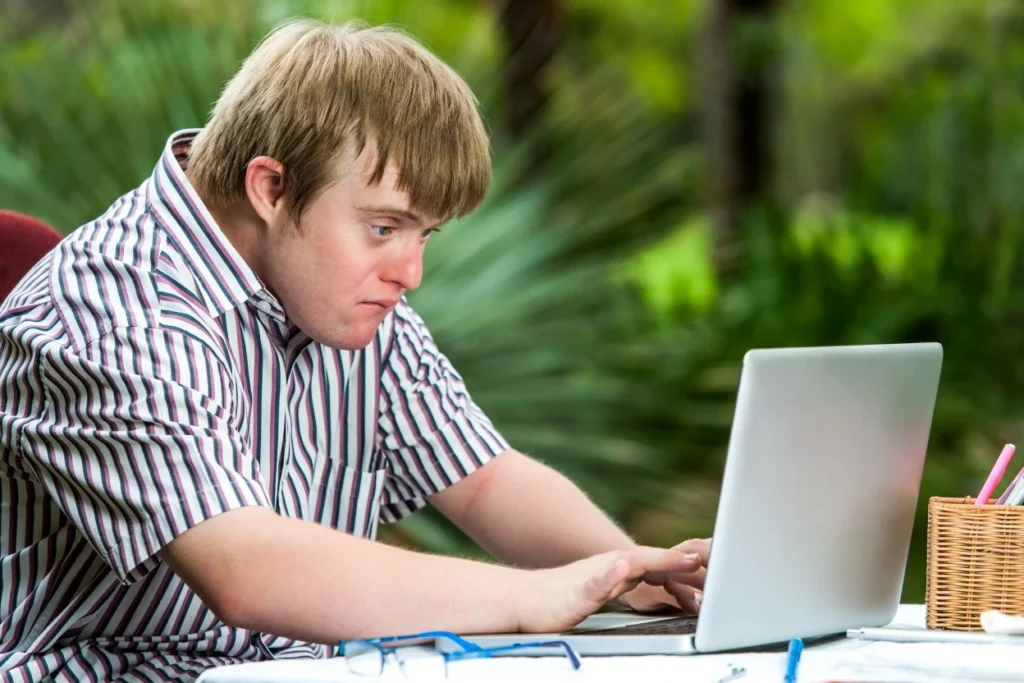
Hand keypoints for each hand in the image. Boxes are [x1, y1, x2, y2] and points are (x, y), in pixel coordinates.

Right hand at [516, 546, 703, 632]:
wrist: (526, 599)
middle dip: (681, 558)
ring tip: (684, 559)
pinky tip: (622, 569)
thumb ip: (624, 584)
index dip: (684, 560)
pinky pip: (596, 583)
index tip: (713, 560)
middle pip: (652, 559)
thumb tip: (652, 586)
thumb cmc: (561, 598)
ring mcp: (595, 576)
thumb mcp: (601, 592)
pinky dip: (610, 575)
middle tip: (709, 556)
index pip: (658, 562)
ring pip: (632, 565)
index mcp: (618, 568)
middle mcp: (610, 566)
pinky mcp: (578, 591)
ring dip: (658, 560)